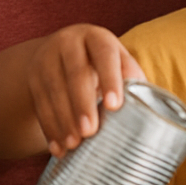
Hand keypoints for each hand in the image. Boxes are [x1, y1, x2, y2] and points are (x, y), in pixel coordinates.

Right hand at [26, 24, 144, 155]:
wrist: (62, 54)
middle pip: (75, 72)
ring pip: (53, 89)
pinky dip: (49, 128)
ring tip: (73, 145)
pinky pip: (39, 104)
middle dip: (82, 104)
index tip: (114, 106)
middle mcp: (68, 43)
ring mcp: (46, 59)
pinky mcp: (33, 78)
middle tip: (90, 131)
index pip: (105, 54)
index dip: (110, 79)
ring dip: (63, 120)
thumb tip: (152, 112)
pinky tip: (58, 148)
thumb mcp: (118, 63)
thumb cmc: (102, 65)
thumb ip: (131, 80)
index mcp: (96, 37)